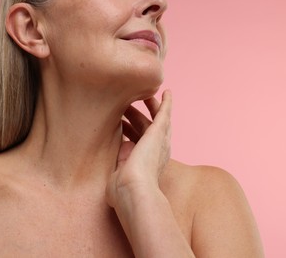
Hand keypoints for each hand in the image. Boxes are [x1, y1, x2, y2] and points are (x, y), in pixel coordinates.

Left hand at [106, 90, 171, 208]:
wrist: (132, 190)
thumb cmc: (122, 192)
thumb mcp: (118, 175)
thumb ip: (120, 164)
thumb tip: (122, 150)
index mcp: (145, 163)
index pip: (137, 142)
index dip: (129, 131)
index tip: (120, 124)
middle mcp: (156, 152)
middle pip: (147, 128)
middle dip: (136, 115)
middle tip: (125, 104)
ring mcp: (160, 141)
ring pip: (157, 118)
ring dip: (150, 106)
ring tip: (143, 94)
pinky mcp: (160, 132)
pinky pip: (165, 113)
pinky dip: (167, 102)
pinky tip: (167, 92)